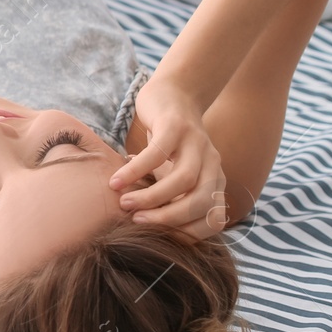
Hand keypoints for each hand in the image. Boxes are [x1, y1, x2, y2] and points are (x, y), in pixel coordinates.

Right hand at [111, 74, 227, 239]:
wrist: (174, 94)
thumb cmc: (169, 142)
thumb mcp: (175, 172)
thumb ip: (172, 196)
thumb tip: (146, 230)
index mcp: (215, 180)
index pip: (214, 219)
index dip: (188, 234)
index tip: (158, 238)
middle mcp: (212, 163)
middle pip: (199, 201)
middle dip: (167, 219)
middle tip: (137, 222)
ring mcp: (196, 143)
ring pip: (183, 181)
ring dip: (151, 197)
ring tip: (124, 203)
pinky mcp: (175, 126)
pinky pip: (157, 154)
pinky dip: (136, 171)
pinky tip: (117, 180)